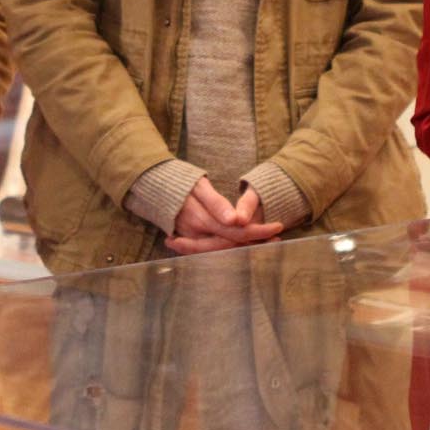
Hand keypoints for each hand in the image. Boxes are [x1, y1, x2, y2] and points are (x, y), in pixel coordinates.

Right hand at [166, 178, 281, 254]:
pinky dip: (229, 247)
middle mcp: (197, 234)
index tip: (278, 227)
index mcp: (202, 220)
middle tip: (277, 238)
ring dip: (245, 246)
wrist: (151, 185)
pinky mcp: (189, 238)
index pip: (237, 231)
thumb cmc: (178, 181)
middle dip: (256, 242)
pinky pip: (212, 248)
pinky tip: (244, 245)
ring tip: (265, 242)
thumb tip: (236, 220)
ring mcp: (192, 238)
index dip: (259, 231)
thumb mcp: (198, 186)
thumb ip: (216, 203)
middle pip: (232, 244)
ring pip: (223, 249)